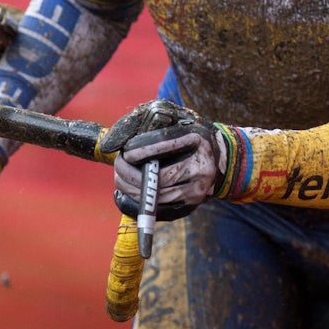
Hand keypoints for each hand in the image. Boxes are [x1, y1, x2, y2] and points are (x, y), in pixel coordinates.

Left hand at [103, 100, 224, 220]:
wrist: (217, 157)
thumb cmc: (185, 131)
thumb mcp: (169, 116)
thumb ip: (139, 120)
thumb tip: (110, 144)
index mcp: (197, 138)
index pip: (167, 144)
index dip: (142, 150)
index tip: (126, 152)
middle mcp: (202, 167)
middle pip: (160, 177)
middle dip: (131, 173)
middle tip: (118, 164)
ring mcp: (198, 191)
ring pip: (157, 196)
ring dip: (130, 188)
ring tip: (120, 176)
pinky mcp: (190, 207)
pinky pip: (157, 212)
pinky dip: (135, 205)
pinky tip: (122, 194)